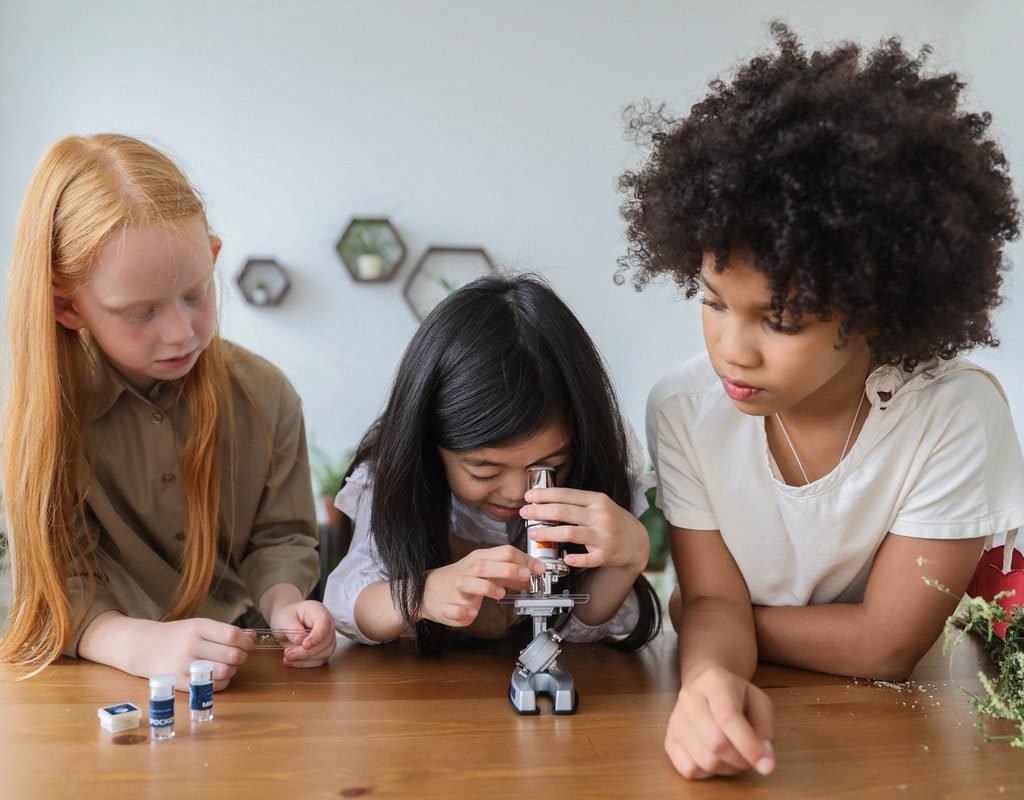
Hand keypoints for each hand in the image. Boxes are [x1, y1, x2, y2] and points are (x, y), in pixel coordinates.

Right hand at [127, 617, 255, 691]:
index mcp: (198, 627)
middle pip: (233, 655)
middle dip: (242, 656)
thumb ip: (226, 631)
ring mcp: (185, 665)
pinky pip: (213, 686)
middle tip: (238, 655)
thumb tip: (253, 636)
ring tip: (227, 665)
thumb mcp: (199, 626)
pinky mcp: (180, 682)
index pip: (232, 635)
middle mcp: (191, 645)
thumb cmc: (178, 635)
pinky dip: (222, 682)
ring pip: (225, 671)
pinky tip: (218, 675)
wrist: (143, 647)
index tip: (247, 644)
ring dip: (233, 670)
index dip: (246, 642)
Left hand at [268, 600, 336, 666]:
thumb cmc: (286, 617)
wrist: (286, 622)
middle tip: (288, 654)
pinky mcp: (324, 650)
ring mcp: (328, 638)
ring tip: (288, 657)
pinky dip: (306, 664)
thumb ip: (292, 629)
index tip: (304, 646)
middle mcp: (327, 624)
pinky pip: (319, 660)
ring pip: (325, 653)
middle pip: (326, 641)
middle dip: (307, 652)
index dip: (317, 636)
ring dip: (306, 659)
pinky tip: (293, 662)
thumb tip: (301, 641)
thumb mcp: (284, 619)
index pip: (324, 624)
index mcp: (319, 611)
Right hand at [420, 545, 545, 626]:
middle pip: (486, 565)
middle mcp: (468, 571)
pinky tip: (471, 613)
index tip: (539, 569)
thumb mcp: (487, 571)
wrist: (427, 590)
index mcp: (480, 560)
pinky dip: (462, 611)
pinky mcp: (447, 606)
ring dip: (486, 587)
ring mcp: (457, 588)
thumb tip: (531, 575)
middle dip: (508, 569)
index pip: (503, 553)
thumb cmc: (462, 578)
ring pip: (469, 582)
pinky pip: (453, 608)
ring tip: (500, 593)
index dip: (523, 560)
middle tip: (526, 575)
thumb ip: (509, 573)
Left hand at [520, 487, 648, 571]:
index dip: (545, 495)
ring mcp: (603, 536)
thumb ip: (576, 503)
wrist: (637, 541)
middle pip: (564, 512)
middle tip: (524, 513)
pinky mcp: (606, 555)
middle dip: (540, 512)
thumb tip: (545, 500)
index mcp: (596, 501)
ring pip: (570, 533)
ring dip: (548, 533)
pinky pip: (589, 558)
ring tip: (533, 533)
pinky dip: (576, 559)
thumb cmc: (611, 521)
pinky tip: (564, 559)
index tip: (528, 496)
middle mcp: (600, 516)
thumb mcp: (598, 505)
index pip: (566, 494)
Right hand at [666, 665, 774, 778]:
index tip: (767, 765)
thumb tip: (763, 759)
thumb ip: (765, 728)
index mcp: (714, 681)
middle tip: (751, 758)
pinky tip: (716, 759)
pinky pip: (689, 770)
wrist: (704, 686)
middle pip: (715, 742)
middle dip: (741, 760)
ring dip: (728, 768)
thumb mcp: (759, 701)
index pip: (728, 717)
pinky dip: (709, 774)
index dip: (749, 745)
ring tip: (735, 757)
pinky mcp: (669, 740)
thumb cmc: (736, 696)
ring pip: (704, 760)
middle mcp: (689, 698)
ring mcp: (675, 719)